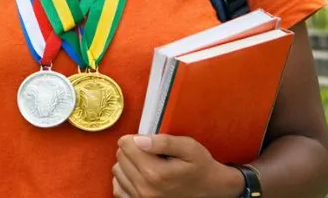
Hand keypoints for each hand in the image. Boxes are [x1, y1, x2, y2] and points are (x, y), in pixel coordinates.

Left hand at [112, 135, 244, 197]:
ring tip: (148, 165)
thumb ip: (163, 141)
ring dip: (129, 164)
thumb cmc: (200, 167)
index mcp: (156, 173)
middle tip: (152, 154)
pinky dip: (126, 179)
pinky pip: (118, 186)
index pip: (125, 144)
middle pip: (120, 156)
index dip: (137, 138)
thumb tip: (138, 140)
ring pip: (117, 170)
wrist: (210, 190)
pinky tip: (141, 176)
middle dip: (133, 150)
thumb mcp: (188, 147)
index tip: (149, 142)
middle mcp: (145, 189)